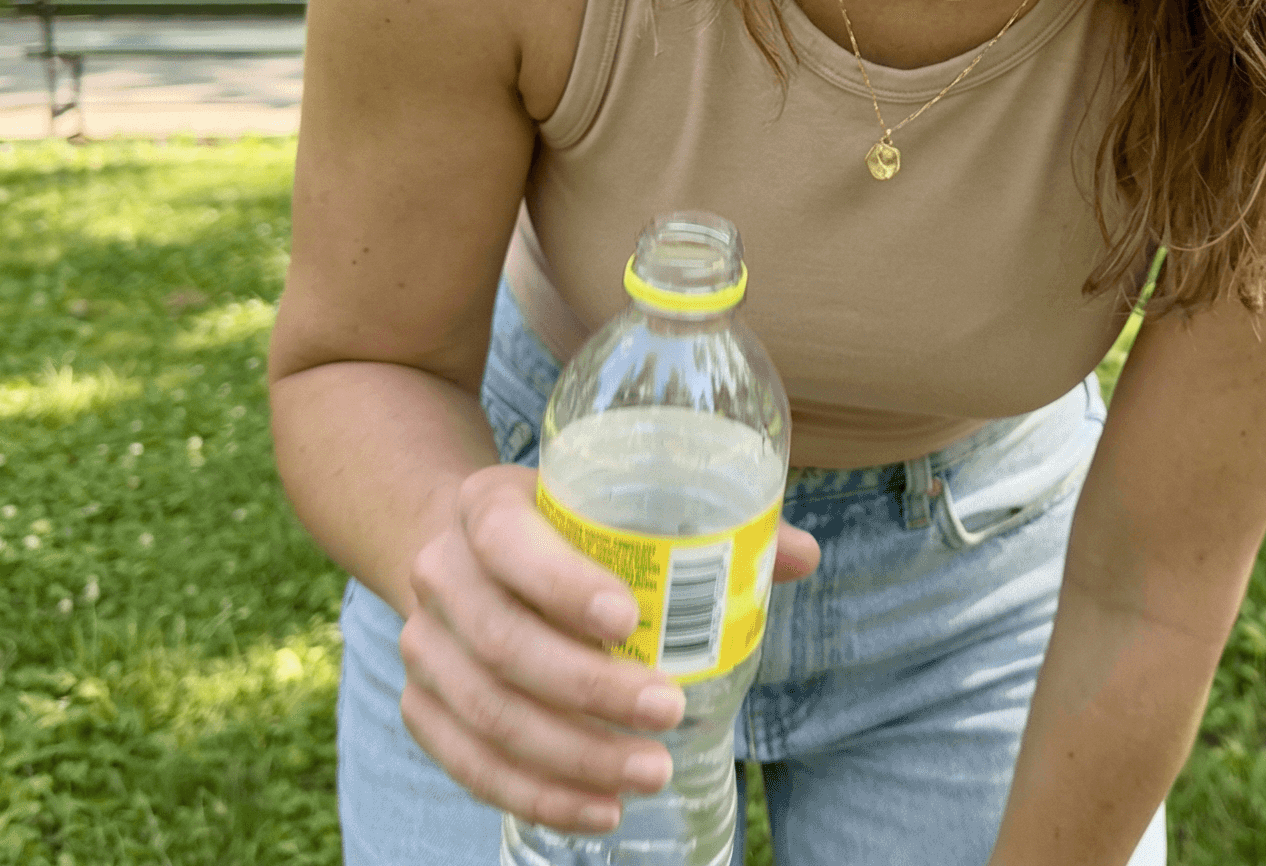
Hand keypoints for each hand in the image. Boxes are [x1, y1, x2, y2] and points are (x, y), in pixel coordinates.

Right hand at [400, 463, 821, 833]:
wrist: (466, 549)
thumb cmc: (562, 525)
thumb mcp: (609, 499)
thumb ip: (702, 525)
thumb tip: (800, 555)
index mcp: (486, 506)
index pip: (511, 542)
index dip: (563, 584)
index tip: (629, 621)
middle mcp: (441, 574)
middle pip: (505, 645)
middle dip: (590, 690)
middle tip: (668, 711)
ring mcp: (424, 647)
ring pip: (489, 715)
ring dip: (572, 757)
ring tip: (650, 773)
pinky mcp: (422, 707)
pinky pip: (471, 766)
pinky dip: (537, 794)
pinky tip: (600, 810)